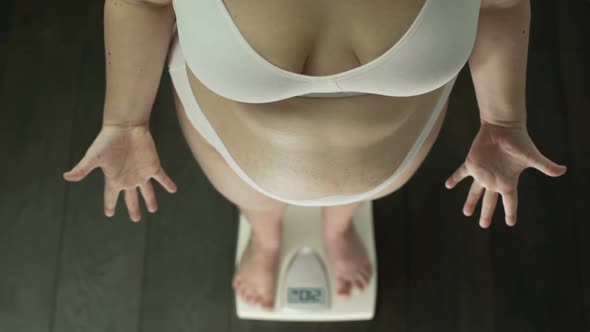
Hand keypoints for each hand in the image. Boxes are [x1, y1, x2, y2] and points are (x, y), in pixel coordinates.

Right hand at [63, 125, 177, 221]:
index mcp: (114, 179)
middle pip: (131, 198)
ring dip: (151, 200)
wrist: (125, 126)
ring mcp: (141, 173)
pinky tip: (174, 190)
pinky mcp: (153, 166)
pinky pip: (162, 178)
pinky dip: (168, 184)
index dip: (110, 205)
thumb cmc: (108, 140)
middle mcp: (129, 178)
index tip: (109, 214)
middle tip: (136, 219)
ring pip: (148, 191)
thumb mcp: (94, 157)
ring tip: (153, 210)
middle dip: (133, 208)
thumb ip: (83, 169)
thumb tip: (66, 177)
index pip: (111, 196)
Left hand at [444, 121, 566, 227]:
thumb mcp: (531, 156)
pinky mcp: (472, 163)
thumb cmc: (518, 141)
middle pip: (490, 201)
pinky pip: (461, 173)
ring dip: (470, 201)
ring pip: (475, 191)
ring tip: (466, 213)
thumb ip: (544, 165)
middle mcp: (494, 180)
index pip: (510, 201)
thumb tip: (562, 170)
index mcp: (508, 181)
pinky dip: (454, 179)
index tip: (510, 222)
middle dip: (486, 213)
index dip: (510, 212)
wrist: (503, 127)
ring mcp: (482, 172)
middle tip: (483, 225)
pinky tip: (448, 185)